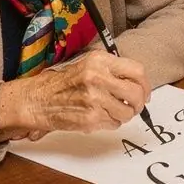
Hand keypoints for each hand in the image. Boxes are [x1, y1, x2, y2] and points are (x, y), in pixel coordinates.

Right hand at [0, 50, 149, 141]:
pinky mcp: (91, 118)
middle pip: (136, 93)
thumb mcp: (88, 65)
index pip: (137, 71)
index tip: (144, 91)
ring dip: (123, 114)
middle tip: (134, 106)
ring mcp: (95, 99)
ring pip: (127, 112)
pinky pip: (114, 123)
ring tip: (110, 111)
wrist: (38, 100)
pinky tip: (98, 116)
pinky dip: (110, 122)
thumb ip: (112, 70)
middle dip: (139, 103)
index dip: (145, 84)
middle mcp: (98, 77)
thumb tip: (137, 82)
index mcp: (99, 61)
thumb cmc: (63, 83)